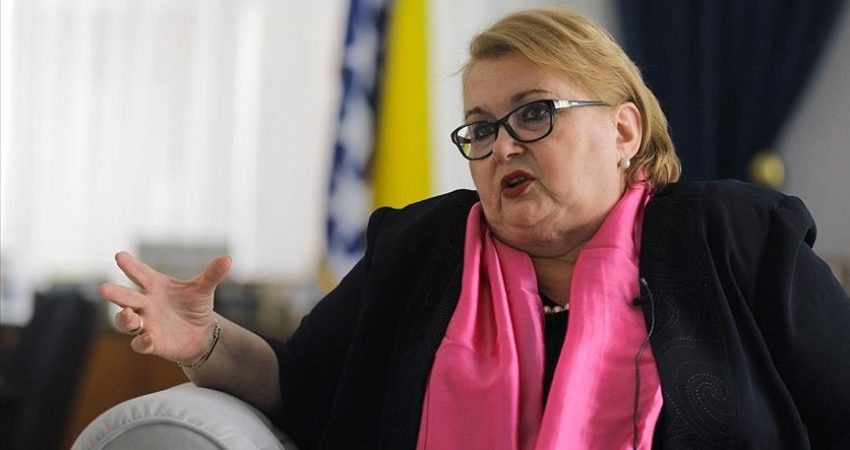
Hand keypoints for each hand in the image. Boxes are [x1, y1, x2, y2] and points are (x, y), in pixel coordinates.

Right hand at [98, 251, 230, 363]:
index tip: (120, 256)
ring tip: (129, 314)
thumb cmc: (194, 306)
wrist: (201, 333)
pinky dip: (142, 341)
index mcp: (155, 286)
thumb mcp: (203, 289)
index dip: (130, 265)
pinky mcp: (152, 342)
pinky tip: (148, 338)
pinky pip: (140, 343)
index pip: (139, 273)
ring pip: (126, 321)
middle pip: (125, 297)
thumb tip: (228, 258)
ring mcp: (146, 323)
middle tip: (103, 288)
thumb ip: (212, 274)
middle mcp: (145, 303)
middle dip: (114, 293)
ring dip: (124, 318)